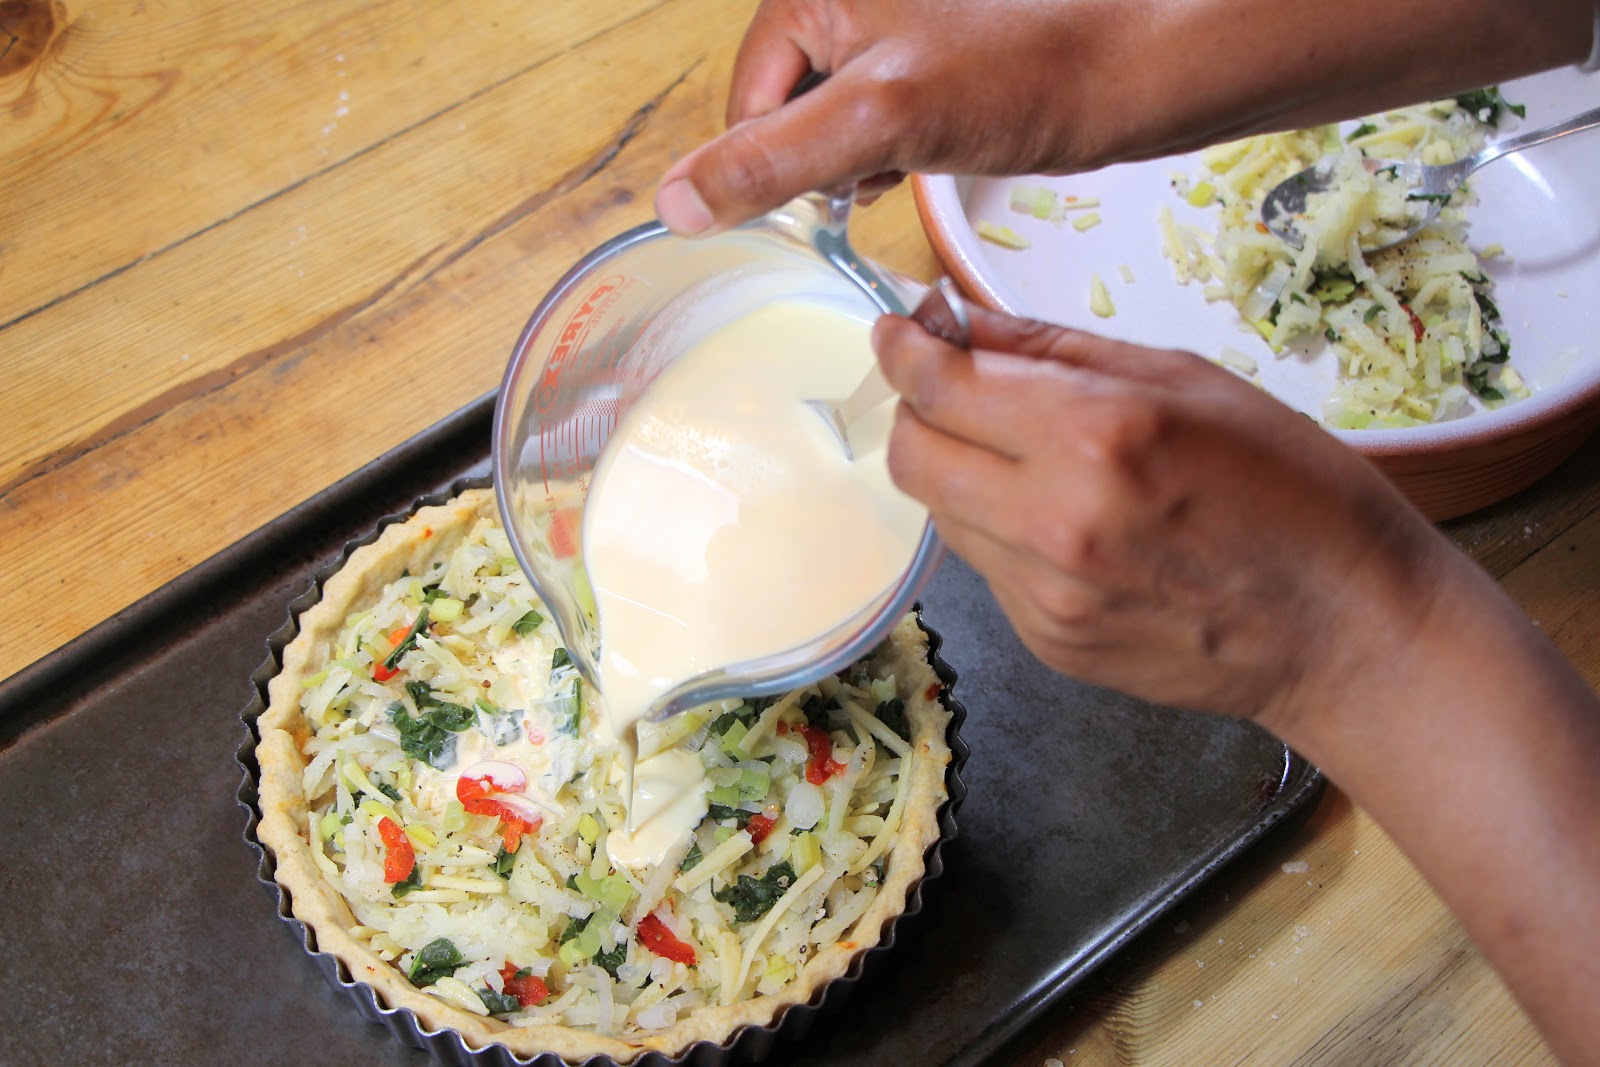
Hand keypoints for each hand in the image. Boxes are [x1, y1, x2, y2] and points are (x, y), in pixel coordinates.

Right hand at [656, 0, 1591, 235]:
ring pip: (837, 118)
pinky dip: (895, 150)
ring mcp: (896, 29)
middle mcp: (851, 1)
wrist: (1141, 67)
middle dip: (820, 159)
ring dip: (858, 161)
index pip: (745, 98)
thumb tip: (677, 202)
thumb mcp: (882, 118)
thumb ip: (770, 159)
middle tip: (870, 181)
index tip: (818, 196)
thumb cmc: (1026, 72)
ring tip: (905, 166)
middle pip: (788, 106)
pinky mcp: (939, 58)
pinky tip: (928, 162)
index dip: (770, 160)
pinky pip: (883, 116)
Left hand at [872, 303, 1452, 731]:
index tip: (897, 331)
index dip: (904, 351)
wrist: (1343, 630)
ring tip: (1032, 459)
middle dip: (918, 413)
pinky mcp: (1047, 644)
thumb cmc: (1292, 487)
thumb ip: (1058, 351)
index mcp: (1094, 436)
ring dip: (960, 474)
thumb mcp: (1187, 380)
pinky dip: (1003, 531)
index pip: (941, 388)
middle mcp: (1052, 522)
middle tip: (955, 390)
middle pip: (912, 458)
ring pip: (941, 515)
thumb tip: (962, 322)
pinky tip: (1068, 522)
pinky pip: (987, 568)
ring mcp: (1044, 596)